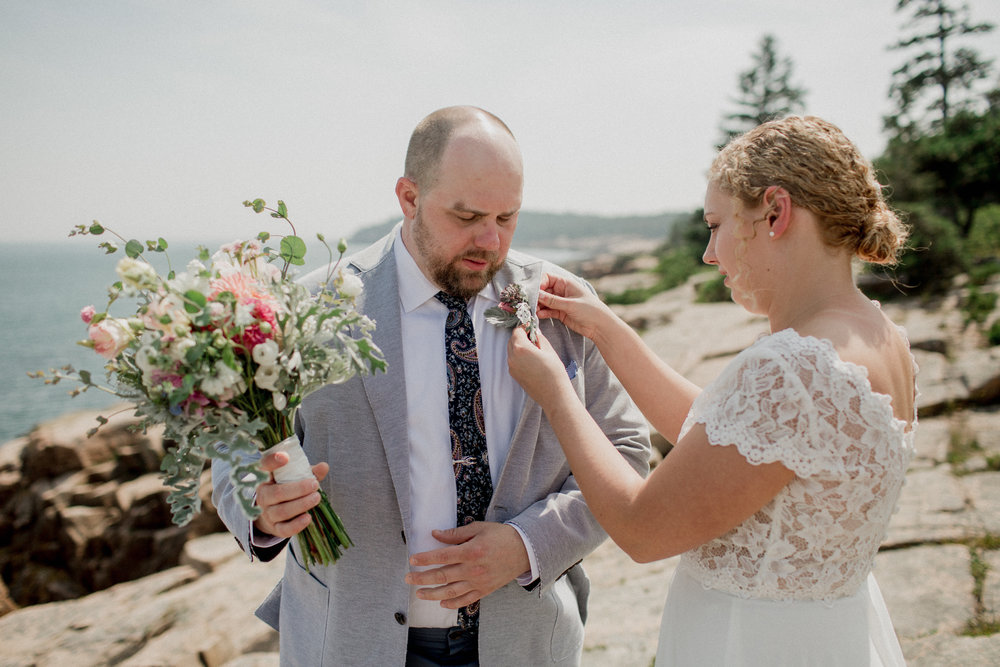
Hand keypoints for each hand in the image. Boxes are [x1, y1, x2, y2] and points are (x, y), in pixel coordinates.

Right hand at [253, 450, 329, 538]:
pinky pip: (284, 529)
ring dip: (301, 505)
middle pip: (277, 493)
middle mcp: (263, 495)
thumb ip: (307, 471)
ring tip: (316, 498)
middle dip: (298, 489)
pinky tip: (308, 518)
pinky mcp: (274, 528)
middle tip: (315, 484)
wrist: (272, 511)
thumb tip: (324, 466)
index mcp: (265, 477)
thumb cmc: (285, 487)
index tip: (285, 457)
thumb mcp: (293, 476)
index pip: (264, 466)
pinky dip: (296, 525)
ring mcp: (267, 513)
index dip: (273, 461)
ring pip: (282, 511)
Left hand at [405, 522, 529, 608]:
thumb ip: (455, 533)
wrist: (525, 550)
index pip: (441, 556)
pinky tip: (442, 603)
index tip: (412, 560)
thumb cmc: (501, 536)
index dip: (425, 558)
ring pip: (450, 592)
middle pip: (442, 576)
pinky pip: (466, 600)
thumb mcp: (478, 528)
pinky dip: (452, 603)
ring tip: (419, 594)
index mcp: (470, 551)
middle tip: (408, 579)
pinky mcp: (485, 590)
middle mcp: (473, 569)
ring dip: (432, 594)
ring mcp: (479, 582)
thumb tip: (435, 534)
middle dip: (422, 578)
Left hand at [507, 327, 573, 409]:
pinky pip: (513, 360)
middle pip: (512, 340)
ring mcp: (512, 367)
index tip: (532, 328)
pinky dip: (519, 356)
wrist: (554, 395)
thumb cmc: (554, 373)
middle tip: (533, 337)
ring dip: (519, 346)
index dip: (525, 327)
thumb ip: (539, 339)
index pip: (517, 331)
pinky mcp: (514, 375)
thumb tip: (535, 332)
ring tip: (534, 349)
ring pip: (511, 350)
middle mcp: (513, 357)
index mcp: (521, 348)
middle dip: (521, 336)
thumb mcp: (549, 351)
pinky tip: (531, 359)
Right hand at [536, 273, 611, 340]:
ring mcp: (560, 302)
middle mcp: (562, 291)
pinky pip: (548, 310)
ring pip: (544, 301)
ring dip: (538, 305)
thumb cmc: (590, 310)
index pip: (548, 278)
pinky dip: (543, 312)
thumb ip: (553, 300)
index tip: (534, 292)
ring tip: (534, 311)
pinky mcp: (560, 313)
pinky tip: (539, 315)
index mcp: (566, 284)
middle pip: (544, 290)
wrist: (600, 326)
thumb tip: (537, 295)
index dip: (539, 284)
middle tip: (530, 304)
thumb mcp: (570, 304)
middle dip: (536, 296)